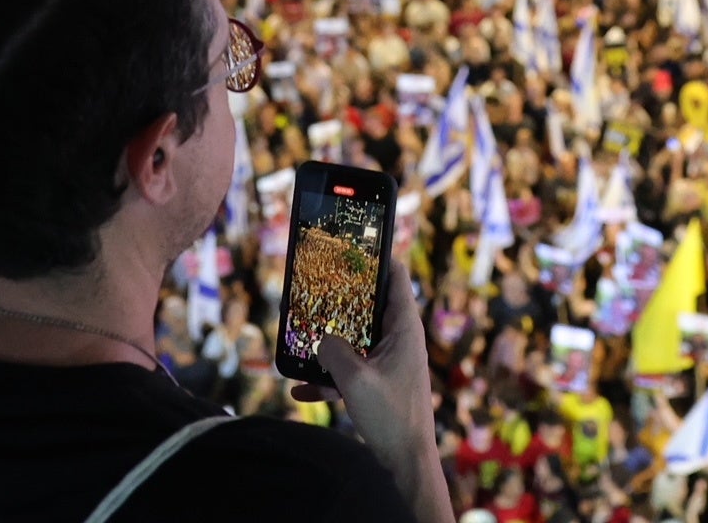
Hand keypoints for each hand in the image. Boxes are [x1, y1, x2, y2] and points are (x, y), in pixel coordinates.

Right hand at [292, 252, 453, 522]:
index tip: (352, 244)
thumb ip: (333, 351)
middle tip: (315, 286)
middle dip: (341, 300)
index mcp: (404, 328)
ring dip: (330, 342)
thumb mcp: (355, 379)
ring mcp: (389, 363)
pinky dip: (329, 376)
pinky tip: (301, 387)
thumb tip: (321, 339)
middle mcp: (399, 340)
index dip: (376, 256)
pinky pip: (350, 371)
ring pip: (355, 340)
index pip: (395, 276)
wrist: (406, 462)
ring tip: (301, 339)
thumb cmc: (392, 416)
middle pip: (368, 306)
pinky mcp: (379, 384)